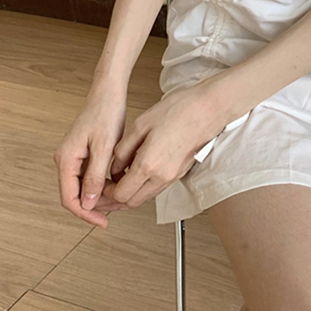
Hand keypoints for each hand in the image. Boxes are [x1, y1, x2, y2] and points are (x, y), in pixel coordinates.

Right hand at [54, 88, 130, 228]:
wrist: (108, 93)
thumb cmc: (106, 113)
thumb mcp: (103, 147)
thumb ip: (94, 176)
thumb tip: (87, 203)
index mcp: (66, 159)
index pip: (69, 198)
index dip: (86, 213)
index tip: (102, 221)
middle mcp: (65, 159)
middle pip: (74, 194)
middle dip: (92, 206)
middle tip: (113, 213)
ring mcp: (73, 156)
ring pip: (82, 186)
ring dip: (97, 196)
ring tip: (116, 202)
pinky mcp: (83, 152)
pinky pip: (87, 175)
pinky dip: (99, 184)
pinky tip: (115, 185)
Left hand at [108, 82, 224, 209]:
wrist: (209, 108)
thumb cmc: (179, 110)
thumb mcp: (141, 124)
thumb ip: (122, 150)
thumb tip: (115, 167)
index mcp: (148, 165)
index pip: (120, 194)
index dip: (106, 193)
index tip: (101, 185)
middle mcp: (162, 176)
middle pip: (132, 202)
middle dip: (116, 199)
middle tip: (106, 189)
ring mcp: (174, 176)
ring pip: (145, 197)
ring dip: (131, 193)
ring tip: (120, 181)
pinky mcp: (181, 172)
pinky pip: (157, 187)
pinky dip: (144, 186)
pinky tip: (138, 173)